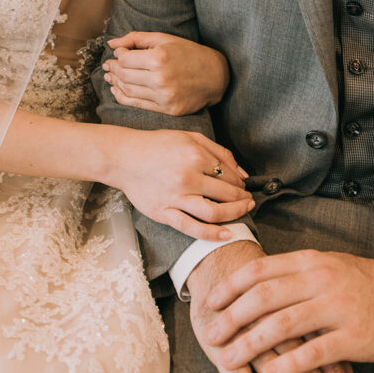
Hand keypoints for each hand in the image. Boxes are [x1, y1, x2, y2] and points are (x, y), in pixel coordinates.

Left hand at [104, 31, 229, 114]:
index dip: (118, 55)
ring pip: (128, 91)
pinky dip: (123, 97)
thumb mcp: (164, 39)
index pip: (125, 59)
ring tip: (111, 76)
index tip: (119, 53)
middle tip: (110, 65)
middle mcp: (161, 79)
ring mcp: (164, 97)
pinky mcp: (168, 110)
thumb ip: (136, 38)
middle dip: (114, 69)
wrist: (215, 75)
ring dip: (116, 83)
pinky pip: (137, 105)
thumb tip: (111, 43)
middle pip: (124, 75)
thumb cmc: (188, 53)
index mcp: (159, 58)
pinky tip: (117, 90)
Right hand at [113, 128, 252, 239]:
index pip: (229, 174)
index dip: (240, 182)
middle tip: (248, 201)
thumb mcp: (190, 138)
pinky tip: (227, 234)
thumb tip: (243, 173)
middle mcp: (188, 177)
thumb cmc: (158, 145)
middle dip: (242, 198)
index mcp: (195, 156)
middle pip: (226, 194)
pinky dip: (212, 234)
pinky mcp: (164, 213)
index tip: (243, 186)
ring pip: (214, 212)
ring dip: (235, 214)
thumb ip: (219, 151)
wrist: (125, 158)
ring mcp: (176, 197)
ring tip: (244, 212)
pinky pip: (192, 228)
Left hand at [205, 249, 373, 372]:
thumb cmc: (363, 283)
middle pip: (265, 296)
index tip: (210, 301)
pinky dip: (288, 364)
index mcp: (310, 261)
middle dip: (232, 317)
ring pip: (283, 324)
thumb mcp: (327, 266)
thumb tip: (255, 280)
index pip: (261, 269)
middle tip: (211, 334)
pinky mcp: (353, 336)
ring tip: (229, 358)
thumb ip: (294, 273)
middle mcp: (320, 279)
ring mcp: (337, 307)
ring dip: (250, 343)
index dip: (231, 285)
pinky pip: (314, 352)